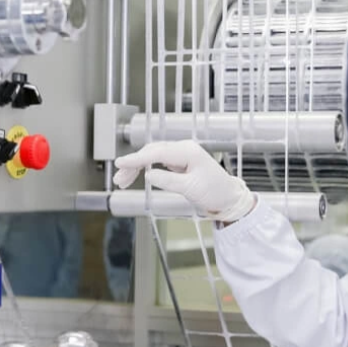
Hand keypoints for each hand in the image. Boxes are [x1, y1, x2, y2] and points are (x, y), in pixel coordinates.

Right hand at [113, 140, 254, 222]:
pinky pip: (157, 162)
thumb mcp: (191, 189)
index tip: (121, 164)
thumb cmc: (215, 192)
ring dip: (136, 167)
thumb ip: (169, 181)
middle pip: (151, 152)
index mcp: (187, 152)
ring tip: (122, 181)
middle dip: (133, 164)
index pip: (156, 152)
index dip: (137, 158)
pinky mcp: (179, 162)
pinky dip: (145, 169)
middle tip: (119, 179)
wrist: (228, 197)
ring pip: (152, 156)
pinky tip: (136, 176)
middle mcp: (183, 149)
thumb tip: (149, 175)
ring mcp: (181, 154)